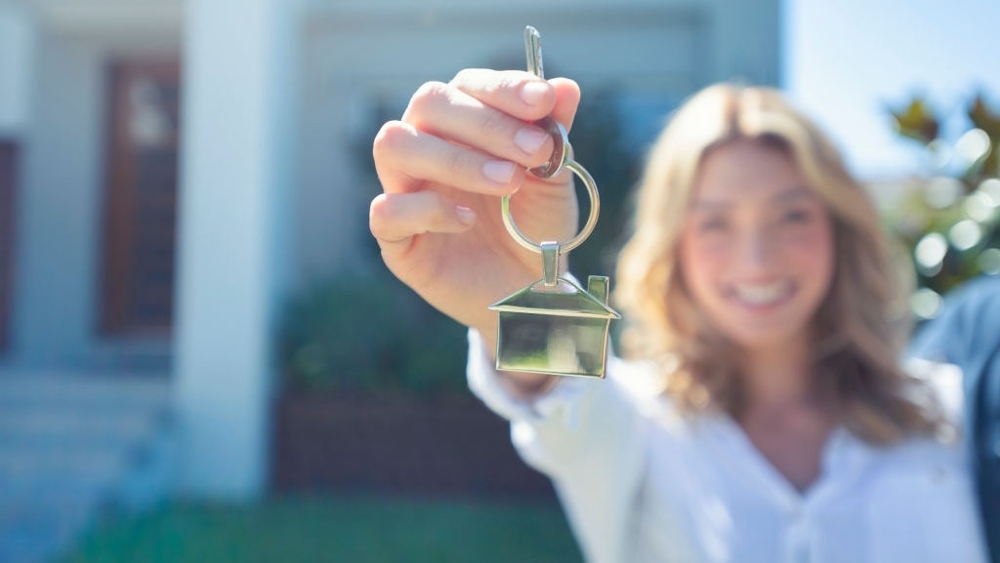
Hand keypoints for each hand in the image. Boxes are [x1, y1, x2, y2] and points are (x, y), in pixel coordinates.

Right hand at [370, 69, 581, 345]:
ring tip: (508, 183)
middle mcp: (426, 146)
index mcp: (462, 123)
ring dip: (455, 159)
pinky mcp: (396, 238)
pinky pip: (387, 211)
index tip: (543, 101)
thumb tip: (566, 87)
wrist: (530, 293)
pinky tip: (467, 220)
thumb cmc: (535, 228)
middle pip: (428, 103)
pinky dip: (428, 209)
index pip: (468, 85)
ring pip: (394, 145)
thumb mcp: (554, 182)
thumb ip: (554, 136)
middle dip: (487, 123)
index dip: (503, 88)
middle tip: (535, 152)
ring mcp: (404, 189)